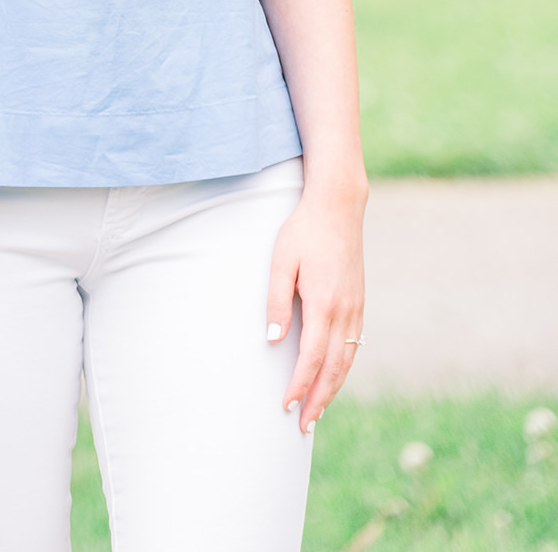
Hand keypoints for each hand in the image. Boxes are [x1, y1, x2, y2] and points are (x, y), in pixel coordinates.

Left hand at [267, 180, 366, 432]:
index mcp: (323, 303)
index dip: (300, 385)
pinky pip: (354, 346)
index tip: (286, 405)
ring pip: (346, 361)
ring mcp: (356, 308)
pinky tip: (334, 378)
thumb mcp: (281, 260)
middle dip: (318, 399)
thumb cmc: (303, 231)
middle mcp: (344, 311)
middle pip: (333, 369)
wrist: (338, 207)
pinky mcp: (359, 303)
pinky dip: (344, 369)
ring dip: (332, 389)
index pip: (311, 358)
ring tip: (317, 412)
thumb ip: (276, 300)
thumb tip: (273, 339)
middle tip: (303, 426)